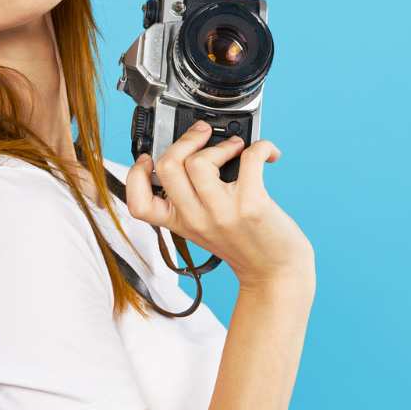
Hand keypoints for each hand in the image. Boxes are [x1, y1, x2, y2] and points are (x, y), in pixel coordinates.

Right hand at [124, 122, 312, 291]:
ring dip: (221, 145)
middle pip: (168, 167)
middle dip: (185, 140)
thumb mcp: (204, 230)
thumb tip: (195, 155)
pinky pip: (250, 158)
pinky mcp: (252, 204)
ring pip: (199, 161)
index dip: (135, 174)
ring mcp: (222, 212)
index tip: (148, 158)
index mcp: (179, 223)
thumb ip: (191, 202)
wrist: (275, 274)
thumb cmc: (245, 247)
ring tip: (236, 149)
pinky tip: (268, 153)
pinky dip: (262, 147)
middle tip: (203, 136)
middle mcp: (196, 218)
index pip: (138, 202)